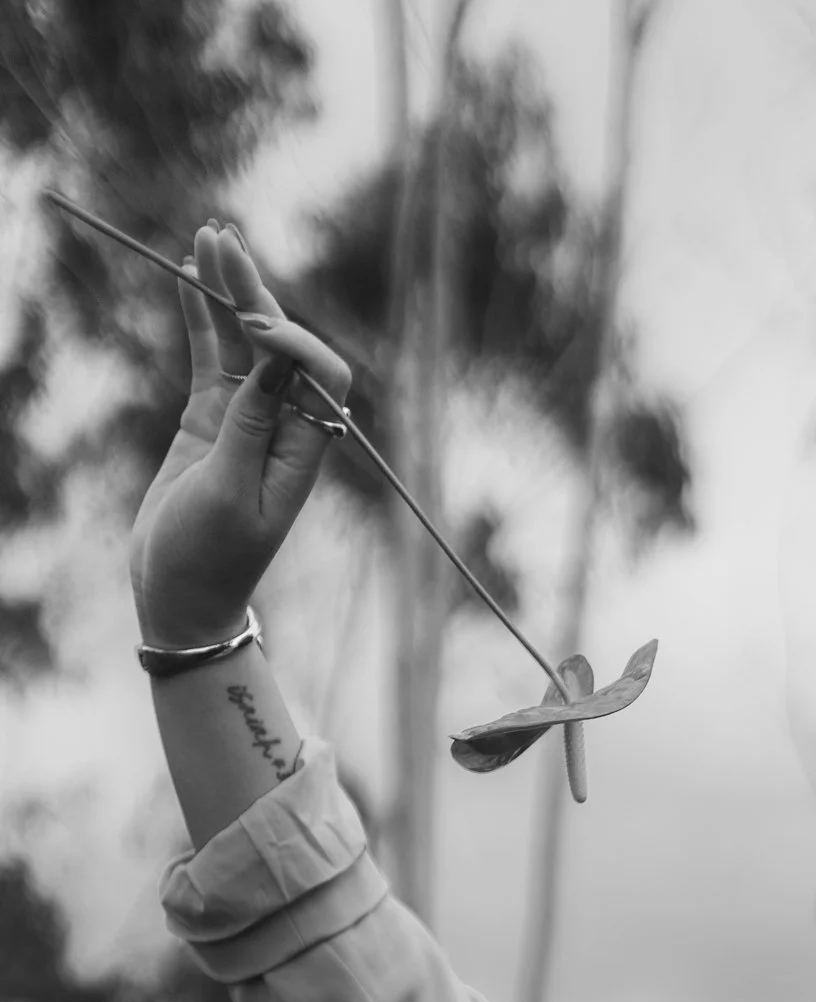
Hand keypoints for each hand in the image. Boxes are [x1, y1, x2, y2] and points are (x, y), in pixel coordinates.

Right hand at [130, 221, 351, 648]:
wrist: (181, 596)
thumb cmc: (210, 560)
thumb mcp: (229, 493)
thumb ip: (251, 425)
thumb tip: (277, 358)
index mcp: (304, 448)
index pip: (322, 376)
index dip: (297, 344)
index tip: (256, 332)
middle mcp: (284, 424)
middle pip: (280, 345)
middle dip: (255, 292)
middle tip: (223, 238)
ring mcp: (246, 417)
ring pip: (243, 343)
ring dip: (226, 293)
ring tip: (205, 240)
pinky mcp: (211, 419)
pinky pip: (211, 359)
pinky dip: (199, 322)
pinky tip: (185, 278)